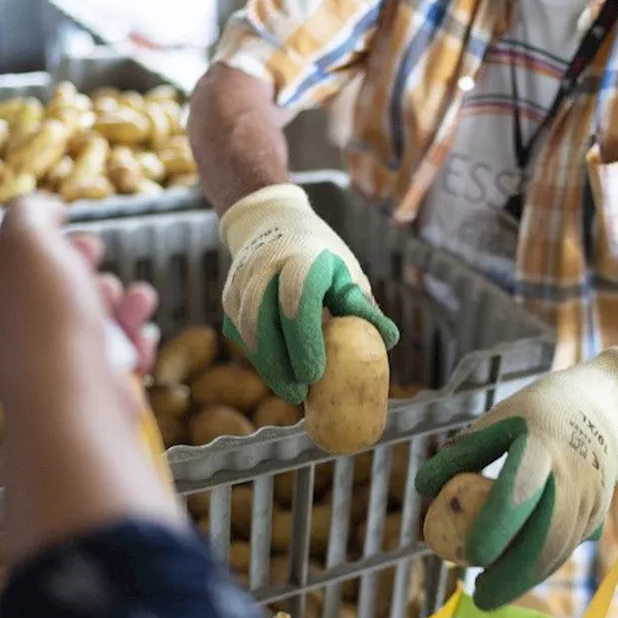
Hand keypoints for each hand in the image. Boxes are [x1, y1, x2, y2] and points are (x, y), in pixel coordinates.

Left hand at [0, 197, 180, 565]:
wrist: (76, 402)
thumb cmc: (48, 320)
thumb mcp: (27, 244)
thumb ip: (29, 215)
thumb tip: (44, 208)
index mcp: (0, 303)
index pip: (19, 267)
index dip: (49, 245)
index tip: (75, 235)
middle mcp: (25, 339)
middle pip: (61, 295)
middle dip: (89, 274)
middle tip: (100, 268)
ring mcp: (62, 370)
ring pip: (99, 325)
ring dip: (123, 306)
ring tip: (137, 300)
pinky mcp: (97, 393)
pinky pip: (123, 360)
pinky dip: (138, 345)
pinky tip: (145, 338)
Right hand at [220, 185, 398, 402]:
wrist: (271, 221)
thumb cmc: (321, 255)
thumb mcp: (346, 271)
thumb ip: (362, 306)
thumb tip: (389, 340)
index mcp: (301, 257)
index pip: (297, 298)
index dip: (303, 339)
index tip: (315, 374)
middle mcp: (265, 267)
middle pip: (263, 320)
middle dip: (279, 363)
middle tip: (300, 395)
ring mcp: (242, 281)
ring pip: (247, 331)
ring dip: (267, 365)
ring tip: (291, 391)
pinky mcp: (229, 296)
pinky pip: (240, 334)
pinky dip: (258, 357)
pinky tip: (277, 374)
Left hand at [415, 349, 617, 609]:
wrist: (604, 407)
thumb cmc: (537, 413)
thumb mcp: (498, 419)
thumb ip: (461, 454)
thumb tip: (424, 491)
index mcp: (543, 445)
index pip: (520, 491)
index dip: (496, 526)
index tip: (471, 555)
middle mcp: (573, 475)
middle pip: (546, 537)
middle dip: (513, 575)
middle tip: (480, 595)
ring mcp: (592, 497)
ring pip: (559, 551)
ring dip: (526, 577)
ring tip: (490, 589)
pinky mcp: (598, 513)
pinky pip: (567, 548)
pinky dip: (540, 567)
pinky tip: (515, 576)